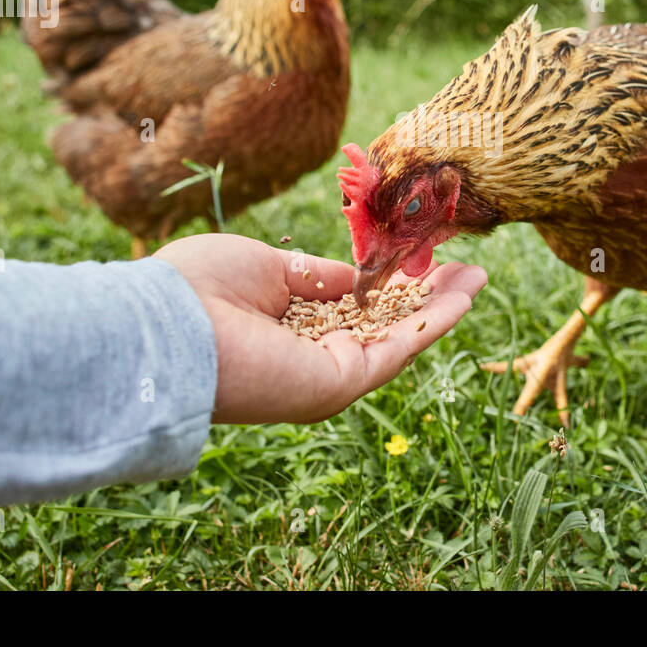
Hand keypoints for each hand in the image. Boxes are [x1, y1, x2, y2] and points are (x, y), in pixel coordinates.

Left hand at [154, 234, 486, 423]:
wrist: (168, 326)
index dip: (388, 288)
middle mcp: (310, 360)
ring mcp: (327, 375)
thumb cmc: (198, 289)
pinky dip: (435, 320)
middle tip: (466, 270)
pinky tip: (464, 294)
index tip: (418, 263)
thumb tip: (354, 276)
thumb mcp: (266, 267)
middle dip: (426, 298)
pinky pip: (399, 348)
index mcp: (287, 332)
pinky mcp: (340, 383)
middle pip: (384, 327)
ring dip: (442, 307)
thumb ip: (315, 275)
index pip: (351, 312)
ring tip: (478, 277)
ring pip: (400, 338)